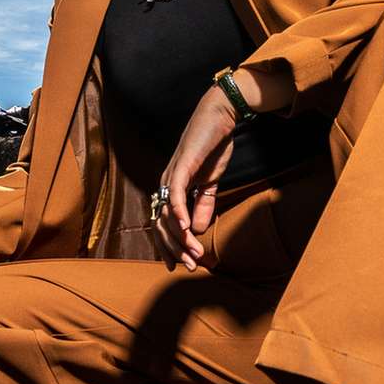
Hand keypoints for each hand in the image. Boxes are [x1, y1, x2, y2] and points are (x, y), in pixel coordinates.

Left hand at [157, 87, 239, 269]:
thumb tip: (195, 229)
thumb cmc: (213, 146)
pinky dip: (179, 211)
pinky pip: (176, 192)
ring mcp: (171, 174)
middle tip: (192, 266)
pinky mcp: (181, 165)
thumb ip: (203, 205)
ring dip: (181, 237)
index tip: (182, 265)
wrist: (219, 117)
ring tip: (194, 254)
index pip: (165, 223)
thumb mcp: (210, 183)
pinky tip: (186, 228)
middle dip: (176, 248)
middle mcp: (165, 183)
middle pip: (163, 223)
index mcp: (172, 187)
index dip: (170, 246)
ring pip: (169, 213)